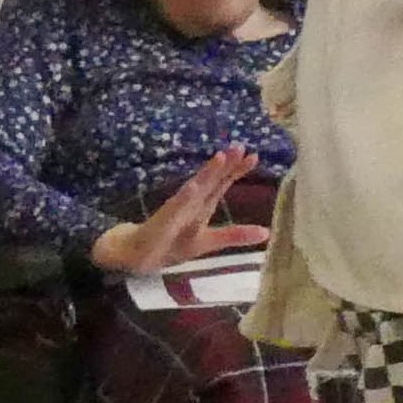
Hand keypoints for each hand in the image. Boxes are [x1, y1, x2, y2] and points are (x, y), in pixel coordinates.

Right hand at [91, 146, 266, 273]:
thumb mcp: (208, 241)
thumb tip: (267, 233)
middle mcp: (189, 204)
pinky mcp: (159, 225)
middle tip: (239, 146)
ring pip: (192, 190)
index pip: (221, 184)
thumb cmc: (172, 244)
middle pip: (209, 181)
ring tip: (220, 158)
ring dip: (205, 174)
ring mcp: (174, 212)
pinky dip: (182, 200)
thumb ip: (234, 235)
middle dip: (224, 165)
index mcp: (201, 205)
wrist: (135, 255)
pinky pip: (172, 211)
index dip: (236, 170)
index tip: (254, 155)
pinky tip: (191, 188)